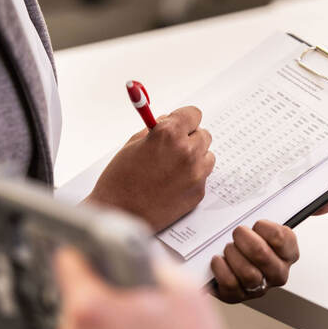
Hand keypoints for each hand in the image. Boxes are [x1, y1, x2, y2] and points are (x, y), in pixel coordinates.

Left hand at [54, 249, 244, 328]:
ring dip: (104, 320)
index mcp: (92, 307)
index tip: (94, 248)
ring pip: (83, 325)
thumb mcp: (183, 289)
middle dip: (103, 288)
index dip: (85, 248)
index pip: (67, 259)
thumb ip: (151, 261)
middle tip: (135, 296)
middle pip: (76, 293)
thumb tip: (137, 252)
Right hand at [85, 106, 214, 231]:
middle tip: (174, 148)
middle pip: (204, 135)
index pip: (193, 114)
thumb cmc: (119, 180)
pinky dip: (192, 177)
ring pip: (207, 155)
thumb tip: (168, 122)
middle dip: (190, 138)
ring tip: (173, 167)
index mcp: (169, 134)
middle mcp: (186, 151)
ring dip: (195, 157)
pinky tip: (173, 184)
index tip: (180, 124)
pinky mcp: (198, 192)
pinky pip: (202, 176)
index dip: (184, 119)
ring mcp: (195, 173)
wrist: (119, 214)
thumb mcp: (132, 145)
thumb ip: (155, 131)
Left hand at [211, 195, 327, 302]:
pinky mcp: (235, 296)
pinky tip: (217, 259)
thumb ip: (309, 208)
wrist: (219, 252)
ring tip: (227, 247)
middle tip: (237, 232)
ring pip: (248, 275)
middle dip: (247, 242)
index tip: (257, 223)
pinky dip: (221, 270)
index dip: (268, 230)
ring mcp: (257, 287)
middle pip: (264, 259)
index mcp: (288, 253)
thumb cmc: (252, 238)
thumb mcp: (275, 218)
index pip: (285, 241)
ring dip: (234, 256)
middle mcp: (276, 273)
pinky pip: (230, 286)